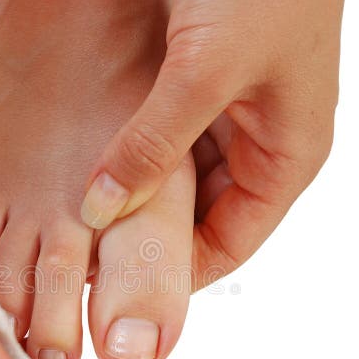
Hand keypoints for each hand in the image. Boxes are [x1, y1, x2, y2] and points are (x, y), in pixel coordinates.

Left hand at [80, 0, 342, 286]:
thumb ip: (153, 144)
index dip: (171, 274)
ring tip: (73, 216)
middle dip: (141, 235)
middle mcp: (257, 143)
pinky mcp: (198, 80)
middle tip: (79, 256)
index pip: (227, 245)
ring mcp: (228, 112)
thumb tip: (100, 210)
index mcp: (284, 157)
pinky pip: (160, 135)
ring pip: (172, 178)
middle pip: (195, 217)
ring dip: (129, 193)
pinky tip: (85, 159)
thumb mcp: (206, 70)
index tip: (109, 287)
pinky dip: (126, 150)